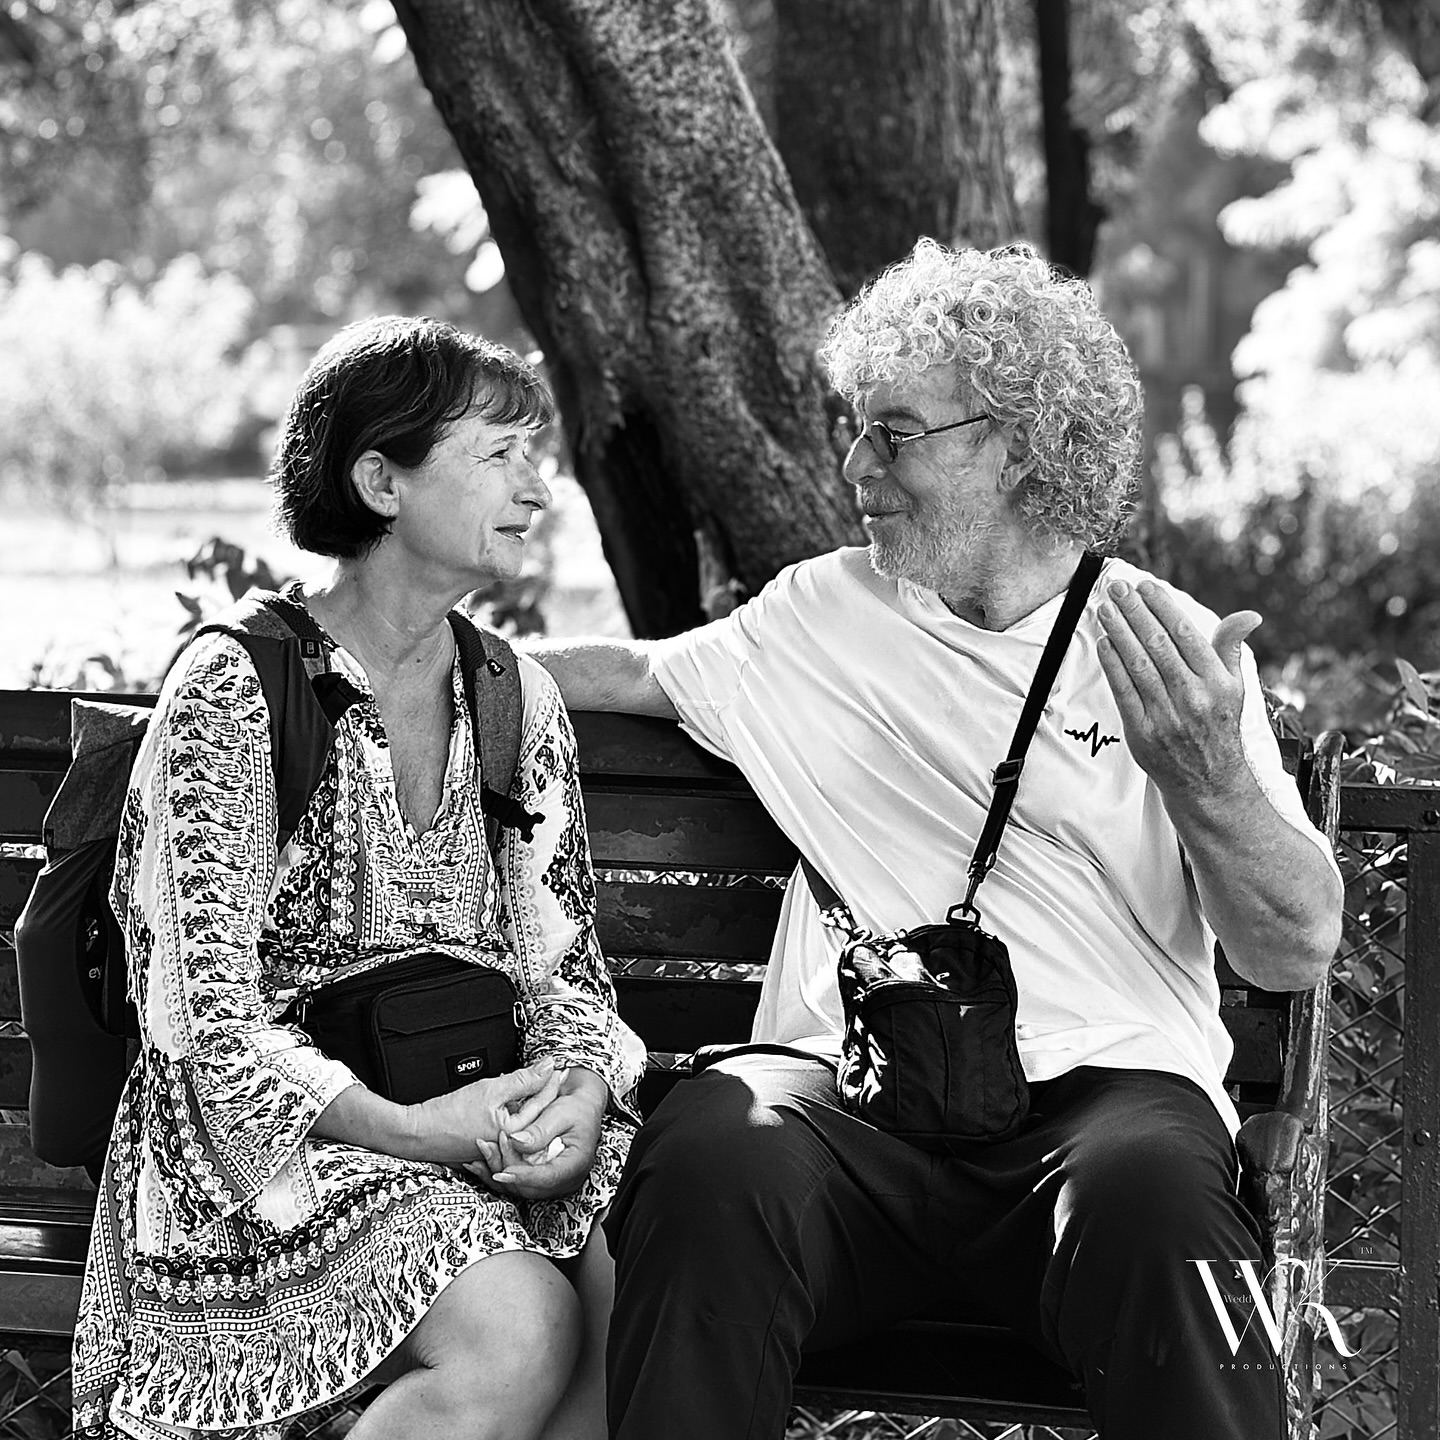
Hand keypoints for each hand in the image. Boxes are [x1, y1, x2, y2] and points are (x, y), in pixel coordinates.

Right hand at [411, 1057, 562, 1165]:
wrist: (417, 1133)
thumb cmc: (447, 1116)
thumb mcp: (491, 1089)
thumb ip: (523, 1078)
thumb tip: (547, 1066)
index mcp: (517, 1135)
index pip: (544, 1102)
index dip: (552, 1080)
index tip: (559, 1066)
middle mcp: (513, 1147)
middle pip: (536, 1111)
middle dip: (543, 1089)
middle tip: (552, 1070)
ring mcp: (501, 1148)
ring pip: (522, 1117)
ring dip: (527, 1098)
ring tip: (531, 1079)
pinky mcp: (490, 1146)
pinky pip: (508, 1125)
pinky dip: (511, 1109)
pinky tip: (509, 1095)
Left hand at [475, 1065, 608, 1200]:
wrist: (581, 1105)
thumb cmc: (577, 1107)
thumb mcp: (561, 1113)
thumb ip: (540, 1130)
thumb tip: (517, 1142)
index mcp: (576, 1164)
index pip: (547, 1178)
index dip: (523, 1176)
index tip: (502, 1172)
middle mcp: (564, 1178)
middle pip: (529, 1187)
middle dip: (505, 1169)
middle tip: (487, 1146)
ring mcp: (551, 1180)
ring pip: (519, 1187)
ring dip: (497, 1170)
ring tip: (481, 1150)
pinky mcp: (540, 1176)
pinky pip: (517, 1181)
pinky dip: (498, 1172)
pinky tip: (480, 1163)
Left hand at [1096, 578, 1259, 799]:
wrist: (1209, 782)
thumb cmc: (1219, 728)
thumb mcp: (1235, 687)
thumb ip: (1231, 648)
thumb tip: (1248, 615)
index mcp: (1218, 683)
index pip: (1187, 635)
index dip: (1164, 608)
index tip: (1147, 587)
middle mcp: (1194, 697)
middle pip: (1158, 645)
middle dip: (1135, 612)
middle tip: (1118, 588)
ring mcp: (1167, 716)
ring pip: (1138, 665)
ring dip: (1119, 633)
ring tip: (1106, 609)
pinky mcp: (1143, 733)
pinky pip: (1124, 692)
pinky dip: (1112, 665)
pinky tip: (1104, 643)